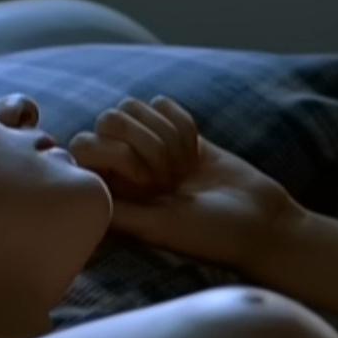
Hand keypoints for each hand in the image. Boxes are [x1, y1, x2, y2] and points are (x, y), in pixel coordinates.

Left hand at [68, 95, 303, 268]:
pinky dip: (182, 124)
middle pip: (109, 119)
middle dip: (146, 143)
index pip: (84, 145)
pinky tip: (196, 154)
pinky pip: (162, 103)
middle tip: (173, 179)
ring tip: (185, 169)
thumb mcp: (156, 227)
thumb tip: (79, 188)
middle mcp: (121, 170)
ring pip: (133, 106)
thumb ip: (114, 209)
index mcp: (110, 193)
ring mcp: (147, 148)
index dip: (116, 154)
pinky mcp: (174, 133)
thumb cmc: (207, 234)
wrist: (258, 221)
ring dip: (165, 135)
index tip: (149, 184)